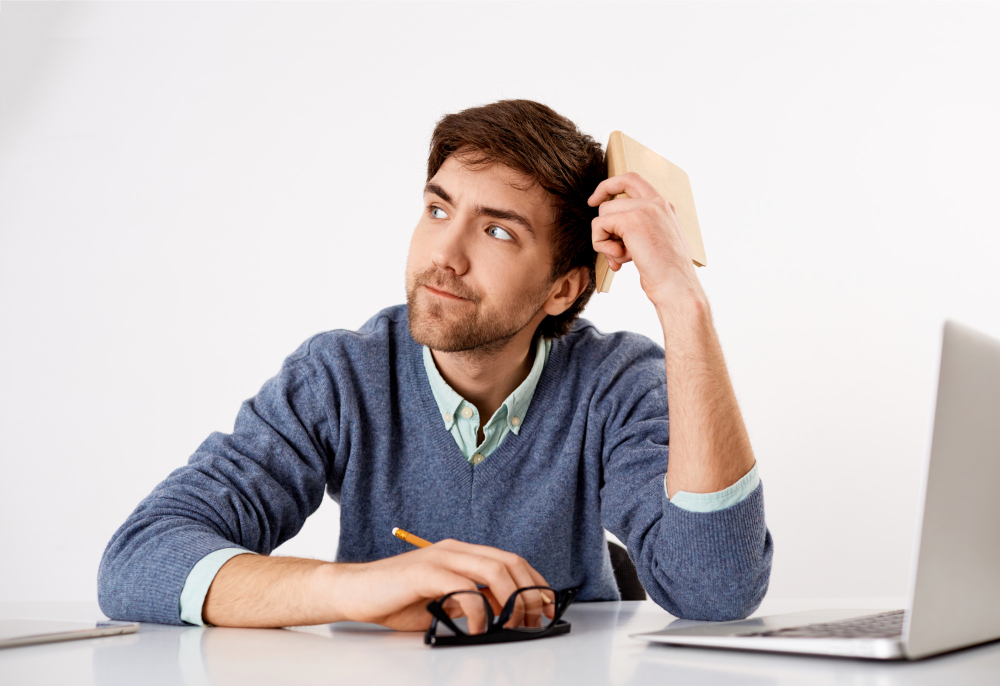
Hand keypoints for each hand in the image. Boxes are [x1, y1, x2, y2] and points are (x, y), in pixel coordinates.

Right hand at [327, 539, 554, 633]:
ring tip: (511, 625)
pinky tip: (478, 627)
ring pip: (493, 570)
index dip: (534, 583)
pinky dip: (479, 610)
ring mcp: (440, 558)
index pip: (511, 561)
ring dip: (510, 601)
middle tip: (536, 621)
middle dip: (530, 593)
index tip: (547, 608)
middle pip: (509, 562)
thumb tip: (503, 613)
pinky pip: (464, 587)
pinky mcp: (425, 572)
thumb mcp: (443, 602)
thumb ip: (471, 602)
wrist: (354, 591)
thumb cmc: (396, 598)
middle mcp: (455, 550)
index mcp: (461, 554)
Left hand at [588, 172, 704, 309]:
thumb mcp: (653, 242)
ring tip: (622, 257)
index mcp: (664, 206)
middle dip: (602, 217)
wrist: (677, 287)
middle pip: (613, 195)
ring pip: (603, 214)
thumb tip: (605, 228)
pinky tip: (619, 260)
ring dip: (605, 240)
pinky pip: (599, 226)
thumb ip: (635, 229)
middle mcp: (656, 203)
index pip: (632, 180)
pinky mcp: (632, 221)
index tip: (595, 200)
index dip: (609, 185)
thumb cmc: (665, 273)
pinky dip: (602, 245)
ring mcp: (645, 209)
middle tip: (602, 235)